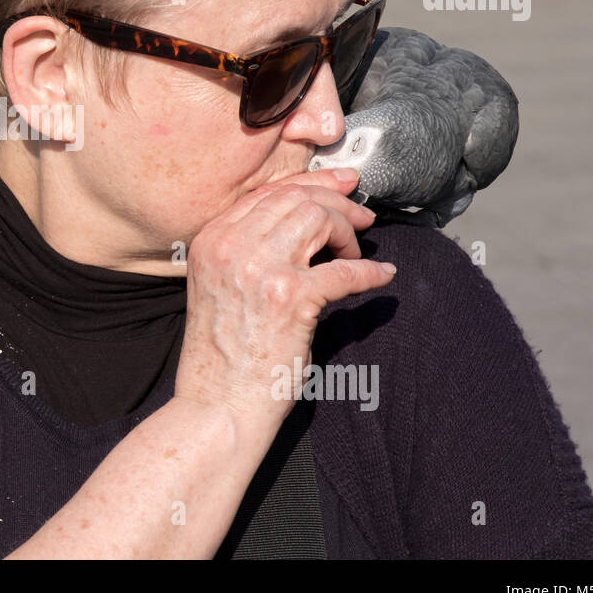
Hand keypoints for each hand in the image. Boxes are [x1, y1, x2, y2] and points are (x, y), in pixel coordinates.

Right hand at [174, 167, 393, 429]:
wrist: (217, 407)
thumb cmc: (222, 357)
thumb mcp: (220, 288)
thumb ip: (247, 253)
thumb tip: (304, 224)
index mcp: (210, 241)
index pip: (267, 193)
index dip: (312, 185)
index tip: (342, 187)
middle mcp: (230, 247)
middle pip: (296, 198)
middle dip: (337, 204)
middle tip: (362, 220)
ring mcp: (258, 269)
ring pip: (319, 219)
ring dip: (348, 232)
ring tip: (358, 252)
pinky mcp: (290, 299)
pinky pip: (345, 270)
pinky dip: (370, 272)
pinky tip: (382, 277)